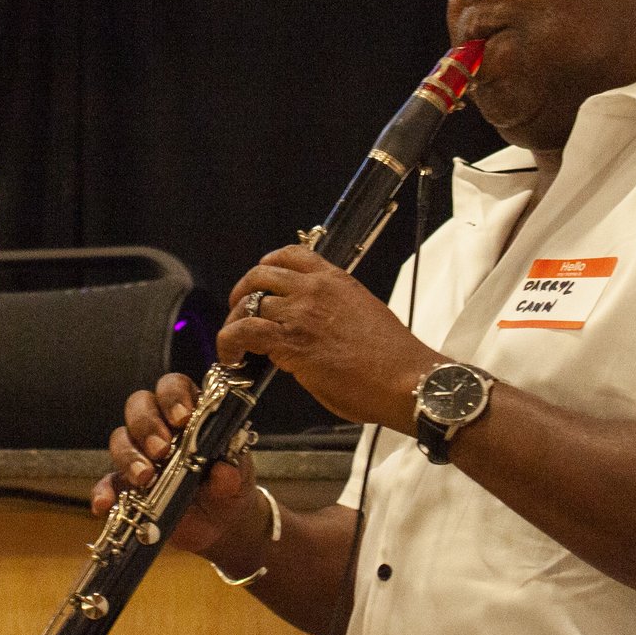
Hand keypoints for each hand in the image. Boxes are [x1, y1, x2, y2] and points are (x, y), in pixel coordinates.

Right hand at [89, 372, 261, 556]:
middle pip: (139, 406)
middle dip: (147, 425)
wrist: (220, 526)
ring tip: (145, 478)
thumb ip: (232, 476)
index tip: (183, 418)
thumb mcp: (238, 483)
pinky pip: (108, 482)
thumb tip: (224, 470)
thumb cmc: (228, 489)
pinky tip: (106, 503)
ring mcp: (140, 455)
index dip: (173, 396)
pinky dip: (104, 491)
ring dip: (129, 456)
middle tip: (162, 449)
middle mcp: (160, 428)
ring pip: (120, 438)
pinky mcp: (126, 485)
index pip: (173, 387)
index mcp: (189, 414)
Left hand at [218, 245, 442, 430]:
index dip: (268, 265)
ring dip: (234, 322)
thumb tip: (310, 329)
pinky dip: (228, 342)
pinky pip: (244, 332)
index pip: (292, 254)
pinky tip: (231, 357)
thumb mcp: (362, 316)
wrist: (406, 380)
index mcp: (336, 280)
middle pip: (260, 275)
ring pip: (248, 303)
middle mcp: (315, 289)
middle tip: (239, 313)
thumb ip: (331, 312)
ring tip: (234, 344)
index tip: (261, 280)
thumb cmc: (393, 359)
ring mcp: (301, 314)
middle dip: (243, 293)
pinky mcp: (291, 342)